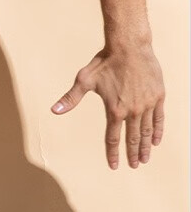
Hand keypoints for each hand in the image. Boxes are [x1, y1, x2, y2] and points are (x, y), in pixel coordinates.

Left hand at [51, 42, 164, 168]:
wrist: (129, 45)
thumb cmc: (105, 62)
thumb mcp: (84, 80)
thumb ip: (70, 98)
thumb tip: (53, 110)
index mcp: (114, 110)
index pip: (113, 139)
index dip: (113, 154)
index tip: (113, 166)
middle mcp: (132, 110)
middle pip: (132, 139)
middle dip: (132, 154)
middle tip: (134, 166)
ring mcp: (147, 103)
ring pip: (146, 131)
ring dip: (145, 147)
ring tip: (145, 159)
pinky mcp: (158, 95)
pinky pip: (159, 118)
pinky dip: (157, 130)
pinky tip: (156, 140)